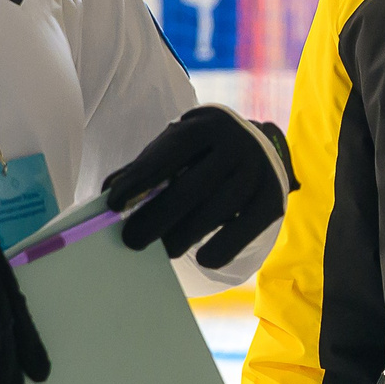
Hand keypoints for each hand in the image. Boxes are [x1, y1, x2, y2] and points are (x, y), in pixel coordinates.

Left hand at [103, 107, 294, 268]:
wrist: (258, 149)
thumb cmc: (202, 154)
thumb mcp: (175, 150)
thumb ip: (144, 169)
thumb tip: (110, 192)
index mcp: (207, 125)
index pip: (172, 150)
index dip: (142, 177)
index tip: (114, 204)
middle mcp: (238, 143)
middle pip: (194, 185)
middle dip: (159, 216)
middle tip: (131, 241)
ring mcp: (260, 169)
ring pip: (219, 208)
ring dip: (186, 234)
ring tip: (164, 250)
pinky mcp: (273, 198)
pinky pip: (247, 227)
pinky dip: (225, 246)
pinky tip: (203, 259)